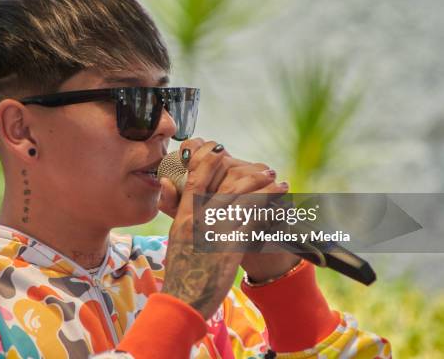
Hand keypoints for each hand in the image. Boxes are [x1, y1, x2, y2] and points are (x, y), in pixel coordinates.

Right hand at [160, 139, 298, 317]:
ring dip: (266, 188)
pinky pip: (254, 222)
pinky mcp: (231, 248)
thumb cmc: (180, 270)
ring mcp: (216, 233)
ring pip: (245, 200)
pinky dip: (270, 210)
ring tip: (280, 184)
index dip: (209, 159)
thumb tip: (166, 182)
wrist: (183, 299)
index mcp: (184, 216)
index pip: (196, 179)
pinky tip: (282, 206)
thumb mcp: (173, 236)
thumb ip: (173, 208)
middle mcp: (199, 221)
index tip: (222, 149)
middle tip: (265, 169)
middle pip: (226, 185)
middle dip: (249, 172)